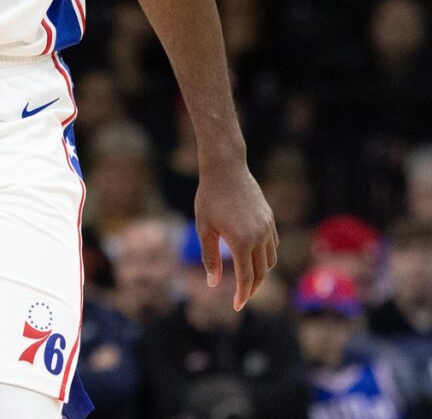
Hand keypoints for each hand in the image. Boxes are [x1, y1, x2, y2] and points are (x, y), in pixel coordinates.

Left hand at [194, 158, 277, 310]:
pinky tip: (254, 258)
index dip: (242, 295)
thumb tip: (214, 283)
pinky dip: (266, 257)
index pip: (247, 278)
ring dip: (261, 274)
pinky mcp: (270, 219)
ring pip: (271, 260)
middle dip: (253, 289)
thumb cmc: (209, 198)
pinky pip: (273, 246)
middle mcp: (260, 236)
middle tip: (241, 298)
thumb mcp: (203, 228)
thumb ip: (210, 257)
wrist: (226, 169)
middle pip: (262, 273)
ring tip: (247, 280)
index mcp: (242, 241)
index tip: (236, 307)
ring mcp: (268, 227)